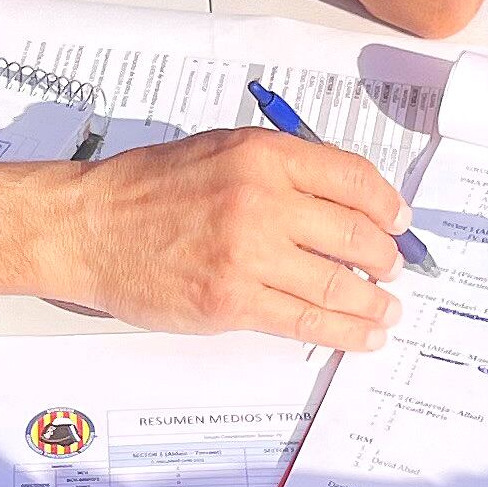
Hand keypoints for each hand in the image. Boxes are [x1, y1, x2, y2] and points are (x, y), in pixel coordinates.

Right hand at [58, 128, 401, 350]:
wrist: (88, 227)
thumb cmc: (144, 189)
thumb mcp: (218, 151)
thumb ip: (278, 169)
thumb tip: (338, 203)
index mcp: (261, 156)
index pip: (352, 178)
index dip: (387, 205)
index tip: (399, 221)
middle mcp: (261, 202)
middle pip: (355, 236)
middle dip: (386, 258)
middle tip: (394, 269)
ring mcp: (248, 256)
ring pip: (337, 286)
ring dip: (374, 302)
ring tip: (388, 310)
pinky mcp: (232, 302)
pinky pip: (304, 321)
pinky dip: (344, 332)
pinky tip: (363, 335)